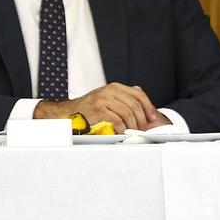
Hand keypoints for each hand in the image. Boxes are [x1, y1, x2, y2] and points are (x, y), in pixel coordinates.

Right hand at [33, 82, 161, 132]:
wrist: (67, 113)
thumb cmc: (88, 108)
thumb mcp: (107, 98)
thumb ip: (123, 97)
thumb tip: (144, 102)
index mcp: (114, 87)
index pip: (138, 95)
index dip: (148, 107)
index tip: (152, 117)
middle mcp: (110, 91)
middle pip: (135, 105)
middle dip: (142, 118)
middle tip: (143, 127)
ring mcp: (103, 100)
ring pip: (127, 113)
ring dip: (132, 125)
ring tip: (132, 131)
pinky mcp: (98, 110)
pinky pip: (117, 121)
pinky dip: (122, 128)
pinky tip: (122, 132)